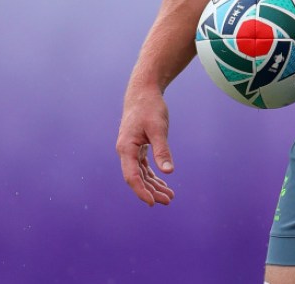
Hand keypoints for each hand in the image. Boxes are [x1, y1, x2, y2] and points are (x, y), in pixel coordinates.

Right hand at [116, 88, 176, 206]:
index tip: (153, 202)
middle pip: (137, 178)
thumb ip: (162, 150)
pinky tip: (163, 183)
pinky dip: (153, 175)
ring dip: (153, 185)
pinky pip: (143, 166)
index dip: (141, 191)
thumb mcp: (158, 129)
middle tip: (168, 201)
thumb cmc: (150, 108)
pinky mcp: (137, 147)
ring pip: (141, 173)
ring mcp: (131, 150)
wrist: (143, 92)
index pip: (132, 176)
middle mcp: (126, 151)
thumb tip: (168, 171)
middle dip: (151, 191)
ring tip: (169, 196)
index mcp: (126, 148)